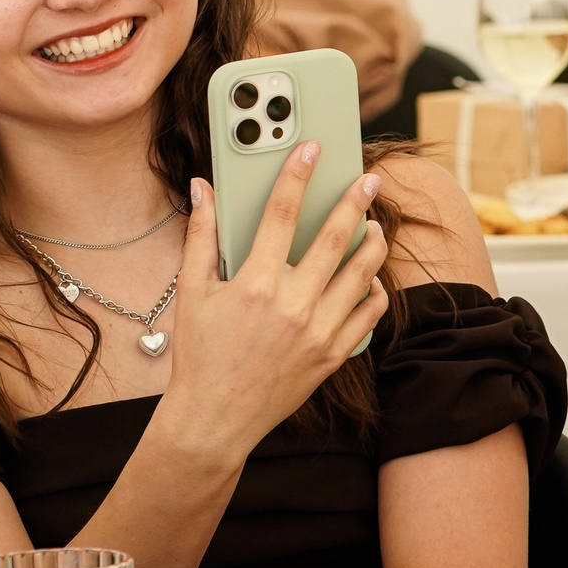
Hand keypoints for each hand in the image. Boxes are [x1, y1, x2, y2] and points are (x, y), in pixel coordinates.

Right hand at [160, 142, 391, 460]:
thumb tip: (202, 188)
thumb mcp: (193, 292)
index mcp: (254, 284)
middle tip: (369, 179)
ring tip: (375, 225)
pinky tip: (370, 277)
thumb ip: (202, 236)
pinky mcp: (335, 353)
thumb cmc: (200, 354)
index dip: (297, 175)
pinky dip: (374, 290)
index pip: (281, 214)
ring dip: (374, 243)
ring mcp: (319, 330)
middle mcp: (292, 304)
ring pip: (363, 273)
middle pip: (336, 238)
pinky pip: (369, 312)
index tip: (312, 149)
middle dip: (355, 201)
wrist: (215, 418)